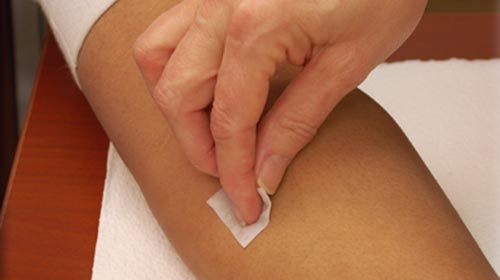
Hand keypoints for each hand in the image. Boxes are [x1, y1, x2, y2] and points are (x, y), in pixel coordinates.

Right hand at [133, 0, 426, 223]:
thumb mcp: (348, 64)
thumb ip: (297, 120)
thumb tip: (264, 170)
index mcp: (255, 24)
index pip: (228, 120)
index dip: (233, 171)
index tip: (245, 203)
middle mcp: (219, 4)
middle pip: (177, 93)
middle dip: (198, 146)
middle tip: (230, 172)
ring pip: (156, 57)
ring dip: (176, 104)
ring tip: (210, 131)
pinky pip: (170, 31)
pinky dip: (177, 66)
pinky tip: (208, 86)